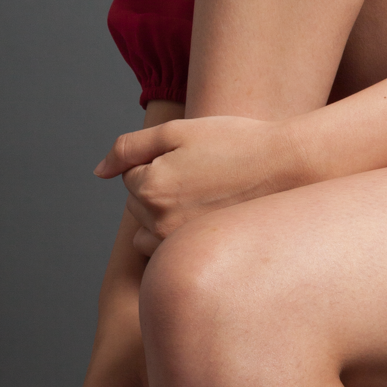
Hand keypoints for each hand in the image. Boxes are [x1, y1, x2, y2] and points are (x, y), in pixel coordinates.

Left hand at [94, 113, 303, 255]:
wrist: (288, 168)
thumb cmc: (235, 142)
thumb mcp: (179, 131)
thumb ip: (130, 147)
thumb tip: (98, 171)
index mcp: (150, 186)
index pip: (130, 176)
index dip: (159, 161)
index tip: (191, 157)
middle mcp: (159, 221)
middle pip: (137, 205)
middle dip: (158, 188)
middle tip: (201, 174)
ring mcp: (179, 244)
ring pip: (149, 232)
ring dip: (163, 216)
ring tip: (202, 198)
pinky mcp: (199, 255)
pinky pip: (168, 252)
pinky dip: (177, 238)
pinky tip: (207, 218)